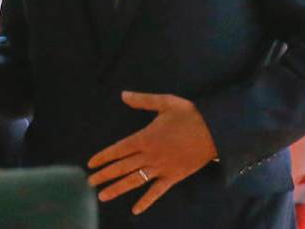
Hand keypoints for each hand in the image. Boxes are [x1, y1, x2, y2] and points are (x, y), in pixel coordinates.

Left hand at [87, 91, 216, 214]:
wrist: (215, 131)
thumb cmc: (189, 115)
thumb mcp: (165, 102)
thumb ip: (143, 101)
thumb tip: (123, 94)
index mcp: (145, 138)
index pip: (118, 150)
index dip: (103, 157)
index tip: (90, 164)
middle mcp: (150, 155)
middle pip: (122, 167)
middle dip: (104, 175)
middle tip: (89, 182)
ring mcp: (161, 168)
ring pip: (135, 181)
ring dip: (117, 188)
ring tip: (102, 196)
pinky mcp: (174, 177)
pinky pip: (157, 191)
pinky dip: (146, 201)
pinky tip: (135, 210)